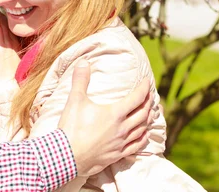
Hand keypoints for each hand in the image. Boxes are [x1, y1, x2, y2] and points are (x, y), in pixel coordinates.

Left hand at [0, 6, 20, 84]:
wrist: (12, 87)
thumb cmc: (15, 76)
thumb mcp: (19, 59)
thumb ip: (16, 48)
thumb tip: (12, 38)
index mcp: (15, 44)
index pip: (9, 27)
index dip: (4, 16)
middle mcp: (9, 44)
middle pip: (3, 24)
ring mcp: (2, 47)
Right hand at [57, 60, 151, 176]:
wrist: (66, 156)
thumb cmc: (71, 128)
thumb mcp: (75, 100)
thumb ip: (80, 80)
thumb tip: (83, 61)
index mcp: (115, 113)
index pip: (137, 98)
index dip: (144, 88)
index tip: (148, 81)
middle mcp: (122, 128)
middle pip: (143, 113)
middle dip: (148, 102)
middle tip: (150, 95)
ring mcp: (121, 143)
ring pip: (142, 129)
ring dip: (148, 119)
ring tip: (151, 112)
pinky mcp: (117, 155)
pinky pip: (136, 146)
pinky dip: (143, 138)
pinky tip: (145, 134)